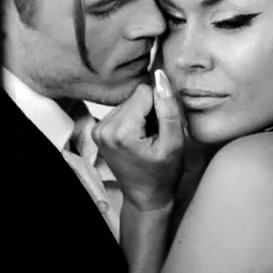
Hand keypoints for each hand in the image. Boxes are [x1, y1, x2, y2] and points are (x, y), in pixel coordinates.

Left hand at [93, 69, 185, 210]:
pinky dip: (133, 120)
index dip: (160, 105)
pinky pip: (121, 111)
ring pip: (128, 102)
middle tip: (156, 134)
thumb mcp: (174, 142)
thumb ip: (168, 109)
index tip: (163, 126)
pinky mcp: (97, 130)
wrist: (146, 196)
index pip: (144, 91)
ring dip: (142, 115)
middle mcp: (103, 127)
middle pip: (134, 96)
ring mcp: (97, 129)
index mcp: (120, 131)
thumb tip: (160, 76)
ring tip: (148, 138)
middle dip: (150, 110)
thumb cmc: (163, 174)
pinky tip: (139, 138)